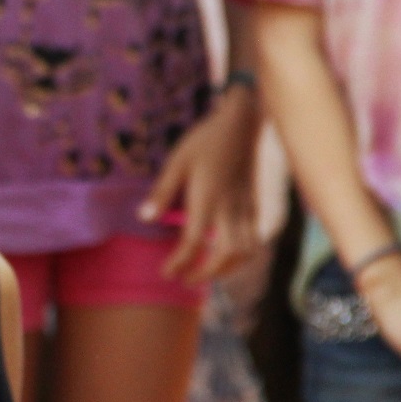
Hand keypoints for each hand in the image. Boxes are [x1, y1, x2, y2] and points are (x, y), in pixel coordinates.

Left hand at [139, 90, 259, 282]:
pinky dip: (244, 253)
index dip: (179, 262)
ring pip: (247, 249)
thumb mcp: (177, 162)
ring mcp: (246, 206)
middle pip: (226, 254)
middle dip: (206, 273)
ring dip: (229, 268)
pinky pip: (256, 237)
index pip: (193, 242)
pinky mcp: (255, 203)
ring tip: (208, 271)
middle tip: (186, 280)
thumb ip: (162, 193)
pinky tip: (230, 254)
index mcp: (207, 199)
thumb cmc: (205, 140)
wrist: (243, 122)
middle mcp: (230, 207)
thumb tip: (144, 219)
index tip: (166, 274)